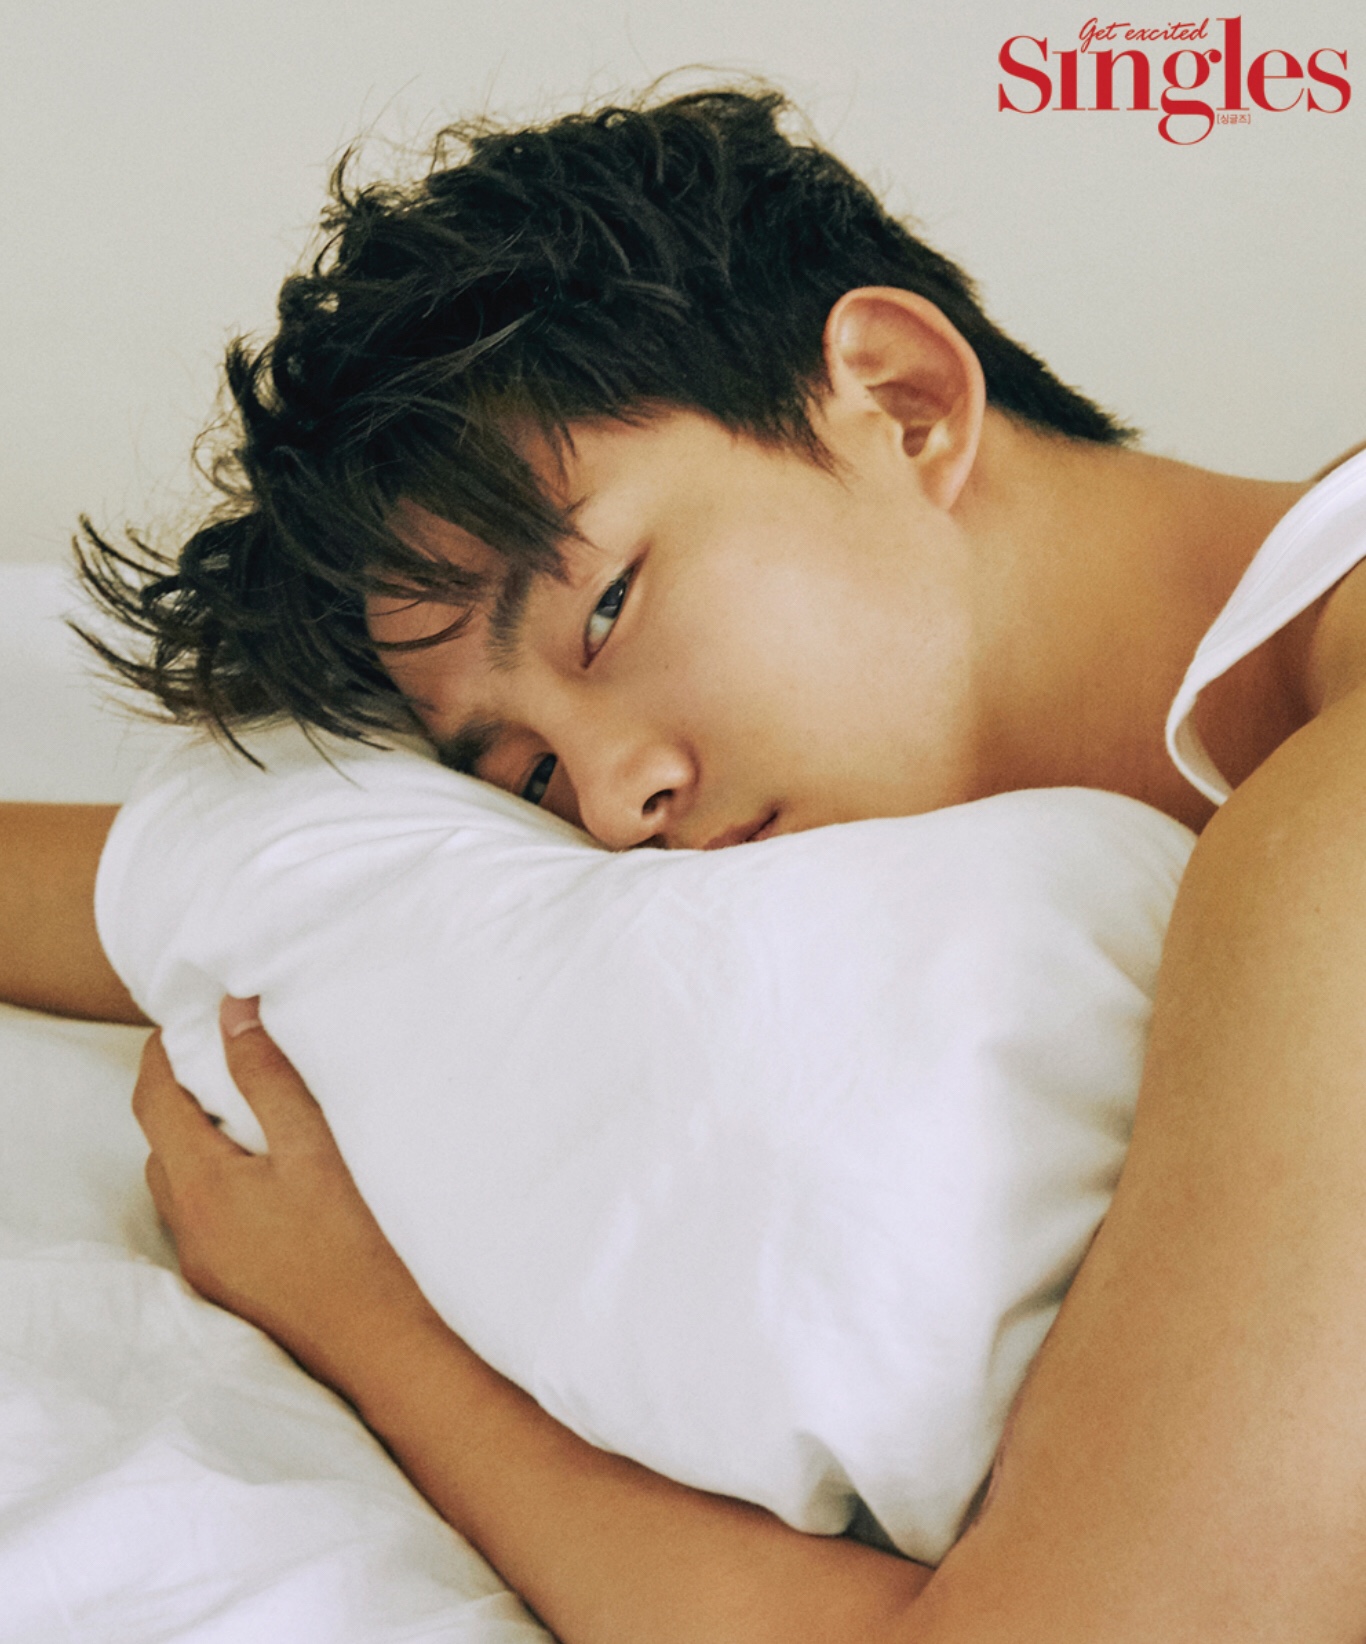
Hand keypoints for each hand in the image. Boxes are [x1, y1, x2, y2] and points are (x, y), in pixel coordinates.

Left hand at [133, 997, 442, 1396]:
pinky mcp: (233, 1288)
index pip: (152, 1101)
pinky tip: (269, 1176)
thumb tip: (233, 1013)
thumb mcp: (314, 1147)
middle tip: (223, 1056)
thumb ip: (269, 1078)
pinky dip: (220, 1181)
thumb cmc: (354, 1244)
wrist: (382, 1347)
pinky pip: (206, 1218)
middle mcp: (188, 1228)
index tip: (188, 1018)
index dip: (162, 1052)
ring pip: (183, 1184)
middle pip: (162, 1143)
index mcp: (200, 1186)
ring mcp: (208, 1265)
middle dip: (181, 1094)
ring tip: (250, 1109)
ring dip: (200, 1141)